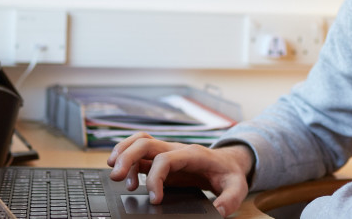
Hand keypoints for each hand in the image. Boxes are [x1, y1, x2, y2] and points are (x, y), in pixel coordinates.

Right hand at [107, 132, 253, 216]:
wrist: (229, 162)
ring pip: (139, 141)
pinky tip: (124, 177)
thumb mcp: (237, 187)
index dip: (155, 178)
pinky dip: (127, 159)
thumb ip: (230, 199)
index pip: (165, 159)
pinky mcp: (161, 158)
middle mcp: (176, 149)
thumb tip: (218, 211)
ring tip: (114, 175)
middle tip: (116, 178)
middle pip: (145, 143)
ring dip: (123, 153)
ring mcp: (167, 152)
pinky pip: (140, 151)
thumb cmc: (229, 173)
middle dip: (127, 158)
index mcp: (193, 155)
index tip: (154, 199)